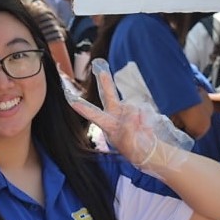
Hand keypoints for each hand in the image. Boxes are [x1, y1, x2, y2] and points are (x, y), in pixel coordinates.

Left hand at [65, 59, 191, 174]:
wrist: (149, 150)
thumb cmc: (134, 150)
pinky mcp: (139, 110)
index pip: (94, 115)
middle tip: (100, 68)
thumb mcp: (128, 144)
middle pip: (108, 95)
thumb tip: (133, 113)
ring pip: (132, 106)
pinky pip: (144, 108)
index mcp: (108, 125)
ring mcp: (127, 111)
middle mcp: (115, 115)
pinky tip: (146, 127)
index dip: (83, 108)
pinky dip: (146, 117)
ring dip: (139, 117)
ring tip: (141, 131)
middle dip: (105, 82)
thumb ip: (128, 128)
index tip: (71, 100)